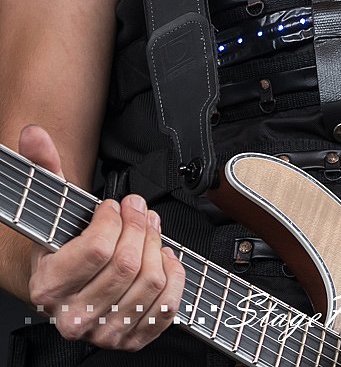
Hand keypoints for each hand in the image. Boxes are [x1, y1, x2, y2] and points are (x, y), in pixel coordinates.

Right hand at [20, 124, 185, 351]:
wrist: (67, 285)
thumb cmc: (64, 245)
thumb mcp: (53, 208)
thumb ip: (44, 169)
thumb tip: (33, 134)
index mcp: (49, 285)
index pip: (98, 250)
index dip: (114, 219)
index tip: (113, 206)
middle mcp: (74, 316)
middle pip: (127, 264)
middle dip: (139, 225)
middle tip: (138, 209)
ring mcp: (103, 332)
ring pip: (149, 282)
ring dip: (157, 244)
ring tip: (149, 228)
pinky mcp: (131, 339)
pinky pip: (167, 308)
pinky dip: (173, 276)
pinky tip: (162, 258)